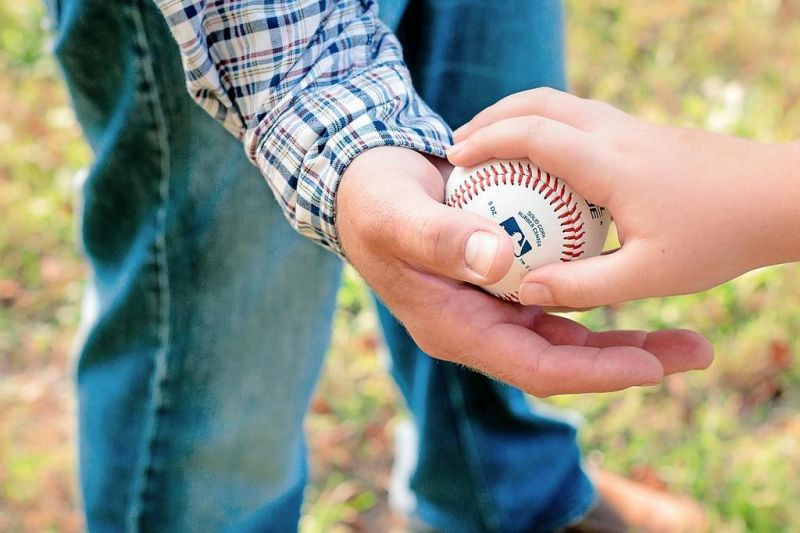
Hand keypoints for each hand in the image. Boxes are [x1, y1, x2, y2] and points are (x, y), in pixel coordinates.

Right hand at [335, 146, 712, 395]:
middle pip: (564, 356)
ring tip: (685, 333)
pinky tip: (637, 278)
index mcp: (455, 329)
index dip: (591, 371)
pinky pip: (561, 291)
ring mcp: (495, 302)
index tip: (649, 368)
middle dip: (628, 360)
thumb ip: (438, 238)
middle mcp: (481, 325)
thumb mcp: (395, 215)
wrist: (365, 185)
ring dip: (625, 331)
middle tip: (694, 351)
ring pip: (570, 328)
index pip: (533, 366)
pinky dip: (598, 290)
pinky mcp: (506, 275)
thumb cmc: (373, 202)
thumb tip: (496, 258)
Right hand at [448, 88, 799, 307]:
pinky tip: (543, 162)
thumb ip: (581, 286)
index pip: (534, 135)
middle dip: (492, 119)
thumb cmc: (720, 238)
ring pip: (560, 103)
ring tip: (491, 148)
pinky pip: (578, 117)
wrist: (783, 195)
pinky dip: (544, 127)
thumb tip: (525, 291)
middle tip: (461, 148)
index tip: (457, 158)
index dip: (488, 142)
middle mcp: (615, 135)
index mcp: (610, 165)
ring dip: (518, 118)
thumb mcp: (650, 275)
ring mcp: (631, 127)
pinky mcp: (642, 132)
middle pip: (540, 104)